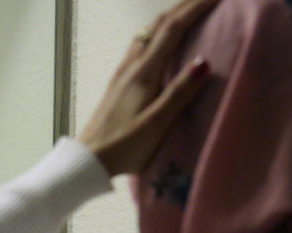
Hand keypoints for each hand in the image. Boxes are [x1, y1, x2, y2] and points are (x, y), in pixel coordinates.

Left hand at [76, 0, 218, 176]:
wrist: (88, 159)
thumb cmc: (124, 146)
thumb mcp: (156, 123)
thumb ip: (179, 92)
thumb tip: (204, 60)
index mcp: (144, 72)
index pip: (172, 29)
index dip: (195, 8)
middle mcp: (131, 65)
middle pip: (158, 24)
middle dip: (184, 5)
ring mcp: (122, 72)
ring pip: (147, 32)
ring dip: (169, 16)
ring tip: (187, 11)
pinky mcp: (118, 82)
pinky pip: (140, 44)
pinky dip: (157, 31)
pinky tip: (160, 39)